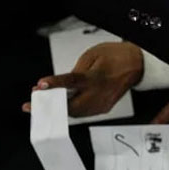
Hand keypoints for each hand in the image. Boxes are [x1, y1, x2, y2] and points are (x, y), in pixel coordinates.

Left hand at [23, 42, 142, 116]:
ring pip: (76, 113)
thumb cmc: (114, 57)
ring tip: (42, 104)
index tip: (40, 86)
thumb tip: (60, 84)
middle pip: (72, 106)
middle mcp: (100, 94)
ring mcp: (103, 104)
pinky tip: (60, 105)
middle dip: (50, 106)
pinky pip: (83, 113)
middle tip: (32, 104)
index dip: (55, 84)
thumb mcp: (92, 55)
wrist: (136, 65)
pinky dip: (70, 110)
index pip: (73, 82)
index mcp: (97, 77)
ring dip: (58, 109)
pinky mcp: (104, 108)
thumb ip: (75, 71)